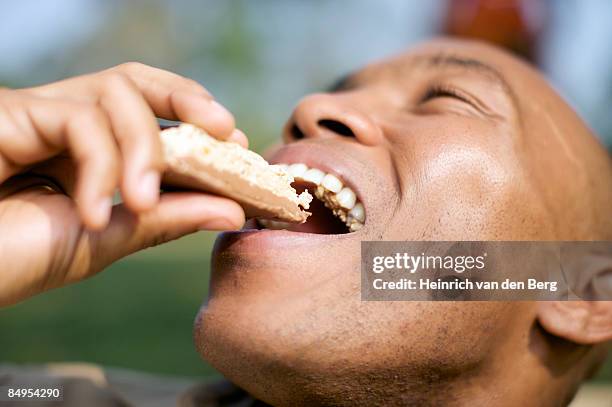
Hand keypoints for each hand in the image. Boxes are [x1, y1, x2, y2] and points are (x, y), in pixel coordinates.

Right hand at [0, 62, 246, 306]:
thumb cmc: (14, 258)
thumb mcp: (108, 239)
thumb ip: (167, 218)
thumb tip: (234, 210)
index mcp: (94, 154)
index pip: (154, 119)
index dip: (199, 126)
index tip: (240, 149)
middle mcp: (69, 125)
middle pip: (137, 80)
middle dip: (188, 97)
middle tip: (227, 129)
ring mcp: (39, 112)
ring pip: (116, 92)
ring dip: (143, 147)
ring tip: (142, 200)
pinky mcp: (11, 111)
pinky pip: (77, 117)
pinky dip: (98, 164)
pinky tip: (93, 211)